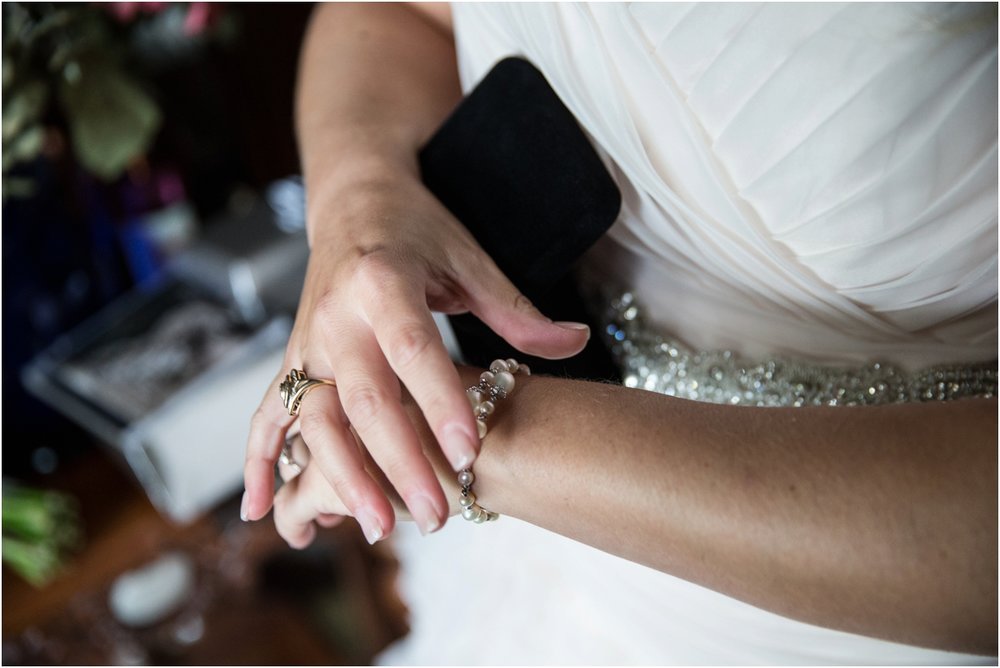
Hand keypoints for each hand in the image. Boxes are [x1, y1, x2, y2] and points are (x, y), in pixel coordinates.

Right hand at [243, 172, 589, 540]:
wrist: (352, 199)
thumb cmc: (418, 230)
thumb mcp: (470, 258)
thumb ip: (516, 310)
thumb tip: (576, 341)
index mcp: (383, 280)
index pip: (412, 349)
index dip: (438, 402)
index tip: (468, 453)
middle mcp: (337, 313)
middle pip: (364, 398)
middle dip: (400, 463)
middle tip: (437, 517)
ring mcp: (307, 340)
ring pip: (315, 417)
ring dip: (341, 475)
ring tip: (379, 527)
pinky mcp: (291, 357)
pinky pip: (268, 413)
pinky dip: (259, 461)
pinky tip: (263, 508)